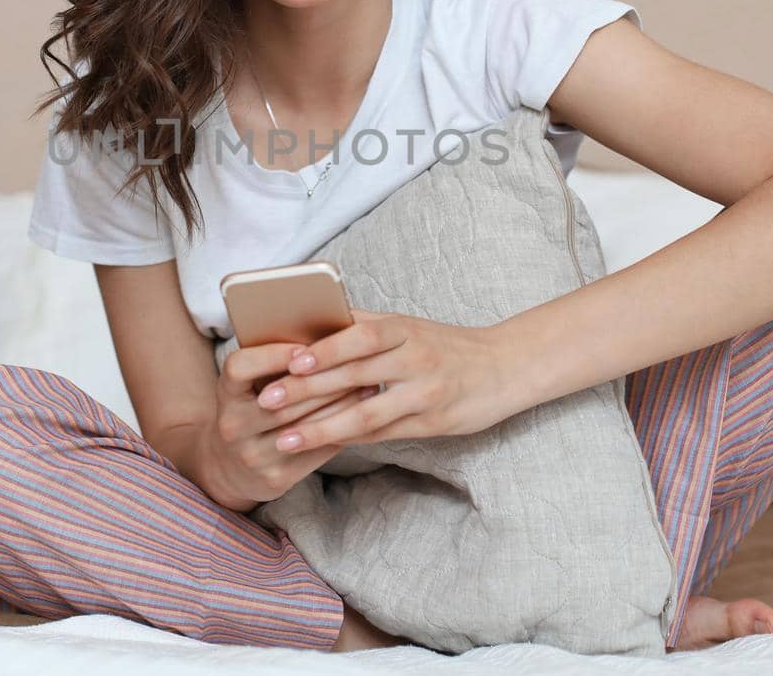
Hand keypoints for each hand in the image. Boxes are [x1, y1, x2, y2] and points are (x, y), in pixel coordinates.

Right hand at [196, 339, 381, 512]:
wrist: (229, 468)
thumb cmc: (251, 411)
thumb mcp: (248, 387)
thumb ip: (273, 365)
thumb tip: (325, 334)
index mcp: (225, 393)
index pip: (240, 367)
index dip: (272, 355)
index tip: (305, 349)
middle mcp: (233, 425)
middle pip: (283, 398)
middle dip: (325, 378)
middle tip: (359, 362)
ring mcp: (252, 455)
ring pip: (304, 425)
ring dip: (341, 404)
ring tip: (368, 386)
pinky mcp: (274, 478)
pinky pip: (315, 451)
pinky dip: (341, 431)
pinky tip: (360, 416)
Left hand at [255, 309, 514, 453]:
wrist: (505, 367)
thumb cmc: (446, 345)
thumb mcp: (409, 326)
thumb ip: (365, 326)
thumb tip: (313, 326)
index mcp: (405, 329)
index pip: (360, 335)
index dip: (324, 349)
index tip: (288, 360)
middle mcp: (415, 358)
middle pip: (354, 374)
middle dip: (307, 389)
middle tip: (267, 400)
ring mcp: (424, 393)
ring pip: (366, 412)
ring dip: (321, 428)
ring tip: (285, 439)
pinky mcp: (431, 423)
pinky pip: (382, 433)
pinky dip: (349, 438)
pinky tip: (320, 446)